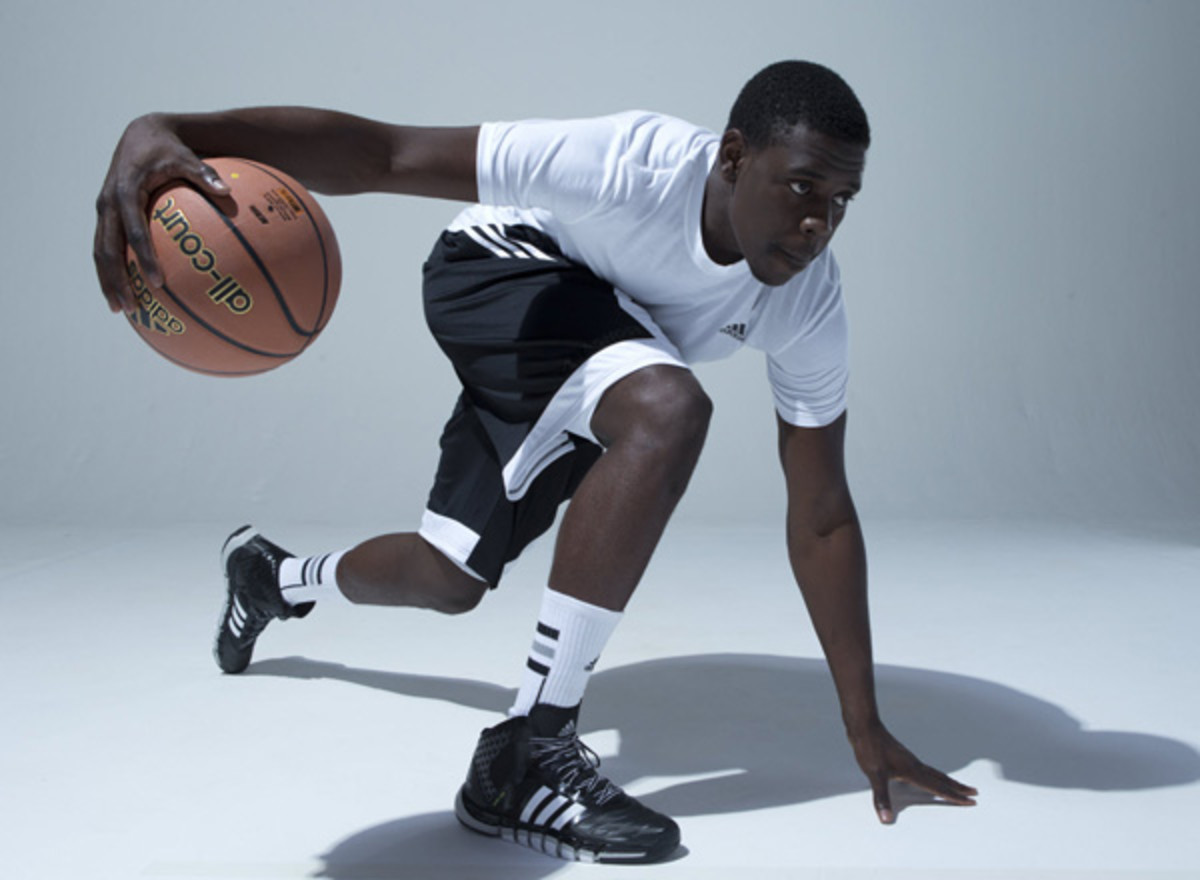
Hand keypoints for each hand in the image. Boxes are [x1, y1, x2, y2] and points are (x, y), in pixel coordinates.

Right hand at [92, 113, 229, 313]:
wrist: (140, 134)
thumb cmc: (168, 148)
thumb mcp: (186, 157)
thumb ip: (205, 174)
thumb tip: (228, 193)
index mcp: (125, 191)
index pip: (134, 230)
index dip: (143, 256)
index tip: (158, 281)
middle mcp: (108, 203)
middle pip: (107, 249)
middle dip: (116, 280)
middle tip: (130, 308)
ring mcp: (104, 210)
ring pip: (100, 251)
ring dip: (107, 281)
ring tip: (120, 310)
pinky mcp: (106, 215)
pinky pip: (105, 246)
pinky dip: (110, 269)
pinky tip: (124, 291)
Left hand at [848, 721, 977, 823]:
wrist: (864, 727)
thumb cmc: (869, 749)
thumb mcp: (874, 775)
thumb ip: (881, 798)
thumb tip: (886, 819)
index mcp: (912, 771)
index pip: (938, 787)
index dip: (954, 796)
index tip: (971, 801)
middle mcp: (914, 765)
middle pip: (941, 778)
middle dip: (957, 787)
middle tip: (974, 793)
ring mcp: (909, 759)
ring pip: (933, 773)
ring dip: (947, 780)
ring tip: (956, 786)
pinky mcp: (902, 756)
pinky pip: (924, 769)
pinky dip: (933, 775)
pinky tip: (926, 777)